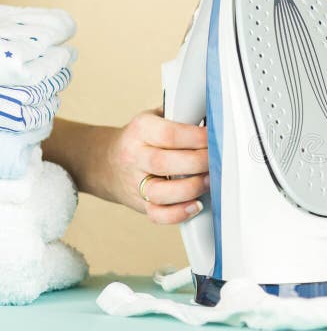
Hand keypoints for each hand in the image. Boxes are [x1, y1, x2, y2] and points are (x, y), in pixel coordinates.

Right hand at [103, 108, 208, 223]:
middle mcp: (135, 156)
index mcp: (140, 130)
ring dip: (190, 188)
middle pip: (165, 163)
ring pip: (160, 192)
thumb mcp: (155, 117)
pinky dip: (178, 213)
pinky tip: (195, 205)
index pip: (169, 134)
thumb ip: (180, 116)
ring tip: (209, 181)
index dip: (196, 137)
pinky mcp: (141, 203)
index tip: (215, 138)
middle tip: (216, 160)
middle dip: (197, 162)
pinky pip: (157, 214)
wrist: (106, 162)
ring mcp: (135, 183)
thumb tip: (214, 116)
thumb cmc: (141, 139)